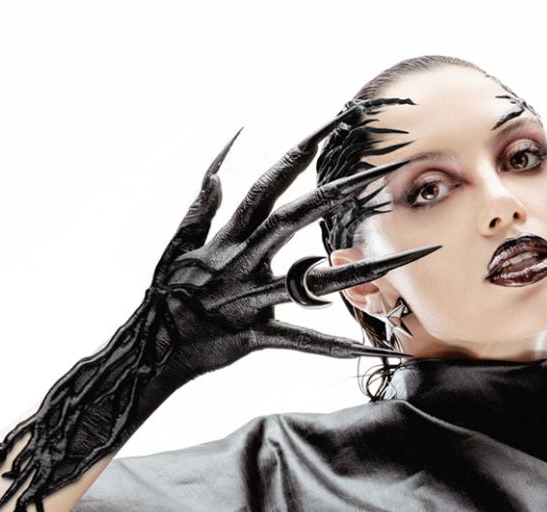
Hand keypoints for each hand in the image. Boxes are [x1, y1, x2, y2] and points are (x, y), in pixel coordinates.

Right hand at [149, 100, 438, 379]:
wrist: (149, 349)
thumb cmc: (168, 297)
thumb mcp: (178, 245)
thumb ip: (200, 207)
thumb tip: (217, 169)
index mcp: (228, 237)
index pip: (268, 184)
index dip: (299, 153)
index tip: (333, 125)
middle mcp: (241, 261)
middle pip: (292, 218)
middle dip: (334, 193)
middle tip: (375, 173)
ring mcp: (249, 297)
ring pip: (308, 281)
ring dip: (354, 271)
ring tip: (397, 262)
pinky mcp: (254, 334)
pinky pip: (299, 340)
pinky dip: (333, 347)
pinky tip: (367, 350)